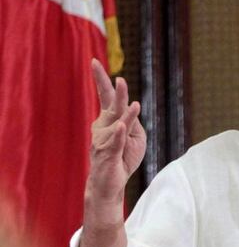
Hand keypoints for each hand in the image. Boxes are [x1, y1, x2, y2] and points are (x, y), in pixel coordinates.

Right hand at [86, 58, 145, 208]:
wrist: (110, 185)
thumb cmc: (123, 159)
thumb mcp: (136, 137)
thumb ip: (133, 122)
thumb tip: (131, 111)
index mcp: (110, 120)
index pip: (107, 97)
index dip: (102, 80)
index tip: (93, 61)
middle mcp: (103, 127)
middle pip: (111, 105)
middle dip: (112, 90)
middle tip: (112, 74)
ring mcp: (104, 140)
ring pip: (118, 122)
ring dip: (127, 115)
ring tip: (135, 104)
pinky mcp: (107, 154)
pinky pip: (114, 141)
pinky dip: (119, 133)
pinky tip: (121, 125)